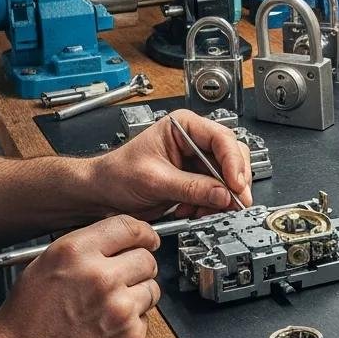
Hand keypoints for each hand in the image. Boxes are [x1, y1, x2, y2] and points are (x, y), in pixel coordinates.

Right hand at [0, 216, 160, 337]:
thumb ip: (81, 250)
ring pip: (151, 287)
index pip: (128, 227)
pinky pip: (146, 318)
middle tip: (124, 280)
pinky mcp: (131, 334)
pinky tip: (107, 330)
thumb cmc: (22, 328)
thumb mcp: (40, 270)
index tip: (147, 238)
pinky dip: (133, 323)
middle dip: (138, 267)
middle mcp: (100, 276)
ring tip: (109, 310)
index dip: (142, 232)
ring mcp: (119, 306)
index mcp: (74, 253)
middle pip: (146, 257)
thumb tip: (113, 240)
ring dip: (137, 296)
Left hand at [88, 109, 251, 220]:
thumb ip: (191, 187)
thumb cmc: (117, 174)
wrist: (102, 193)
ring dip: (221, 197)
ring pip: (229, 177)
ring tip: (205, 210)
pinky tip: (193, 211)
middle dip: (233, 182)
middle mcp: (195, 141)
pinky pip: (217, 193)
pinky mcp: (197, 181)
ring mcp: (198, 162)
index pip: (221, 139)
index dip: (233, 162)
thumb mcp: (155, 180)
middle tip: (234, 201)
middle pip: (232, 157)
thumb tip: (223, 194)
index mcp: (184, 126)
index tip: (236, 185)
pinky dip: (211, 206)